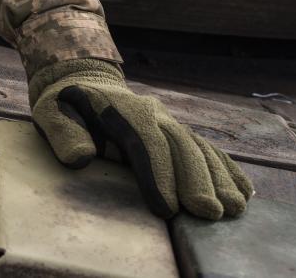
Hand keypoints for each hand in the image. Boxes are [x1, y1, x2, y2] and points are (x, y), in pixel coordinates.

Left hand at [29, 58, 252, 219]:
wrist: (84, 83)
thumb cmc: (65, 106)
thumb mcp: (51, 114)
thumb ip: (63, 134)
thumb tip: (81, 157)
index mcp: (120, 110)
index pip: (143, 143)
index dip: (157, 175)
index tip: (168, 208)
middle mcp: (152, 113)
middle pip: (179, 146)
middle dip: (196, 181)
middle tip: (208, 213)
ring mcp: (169, 121)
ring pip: (199, 148)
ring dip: (218, 178)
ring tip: (233, 208)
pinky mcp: (178, 131)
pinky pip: (208, 148)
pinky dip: (227, 169)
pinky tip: (244, 191)